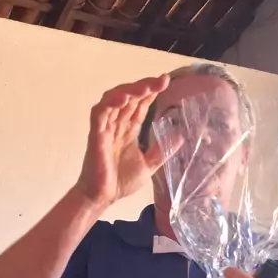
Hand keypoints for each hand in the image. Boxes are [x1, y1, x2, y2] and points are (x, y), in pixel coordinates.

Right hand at [76, 74, 171, 206]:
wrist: (103, 197)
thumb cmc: (120, 181)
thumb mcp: (149, 165)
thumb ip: (162, 150)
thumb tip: (181, 137)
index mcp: (129, 130)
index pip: (140, 105)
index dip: (151, 92)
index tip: (166, 81)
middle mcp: (117, 124)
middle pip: (130, 97)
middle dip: (145, 86)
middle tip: (161, 80)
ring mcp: (105, 127)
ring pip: (114, 99)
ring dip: (129, 90)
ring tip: (145, 87)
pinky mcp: (96, 134)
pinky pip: (100, 112)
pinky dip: (110, 102)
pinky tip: (124, 98)